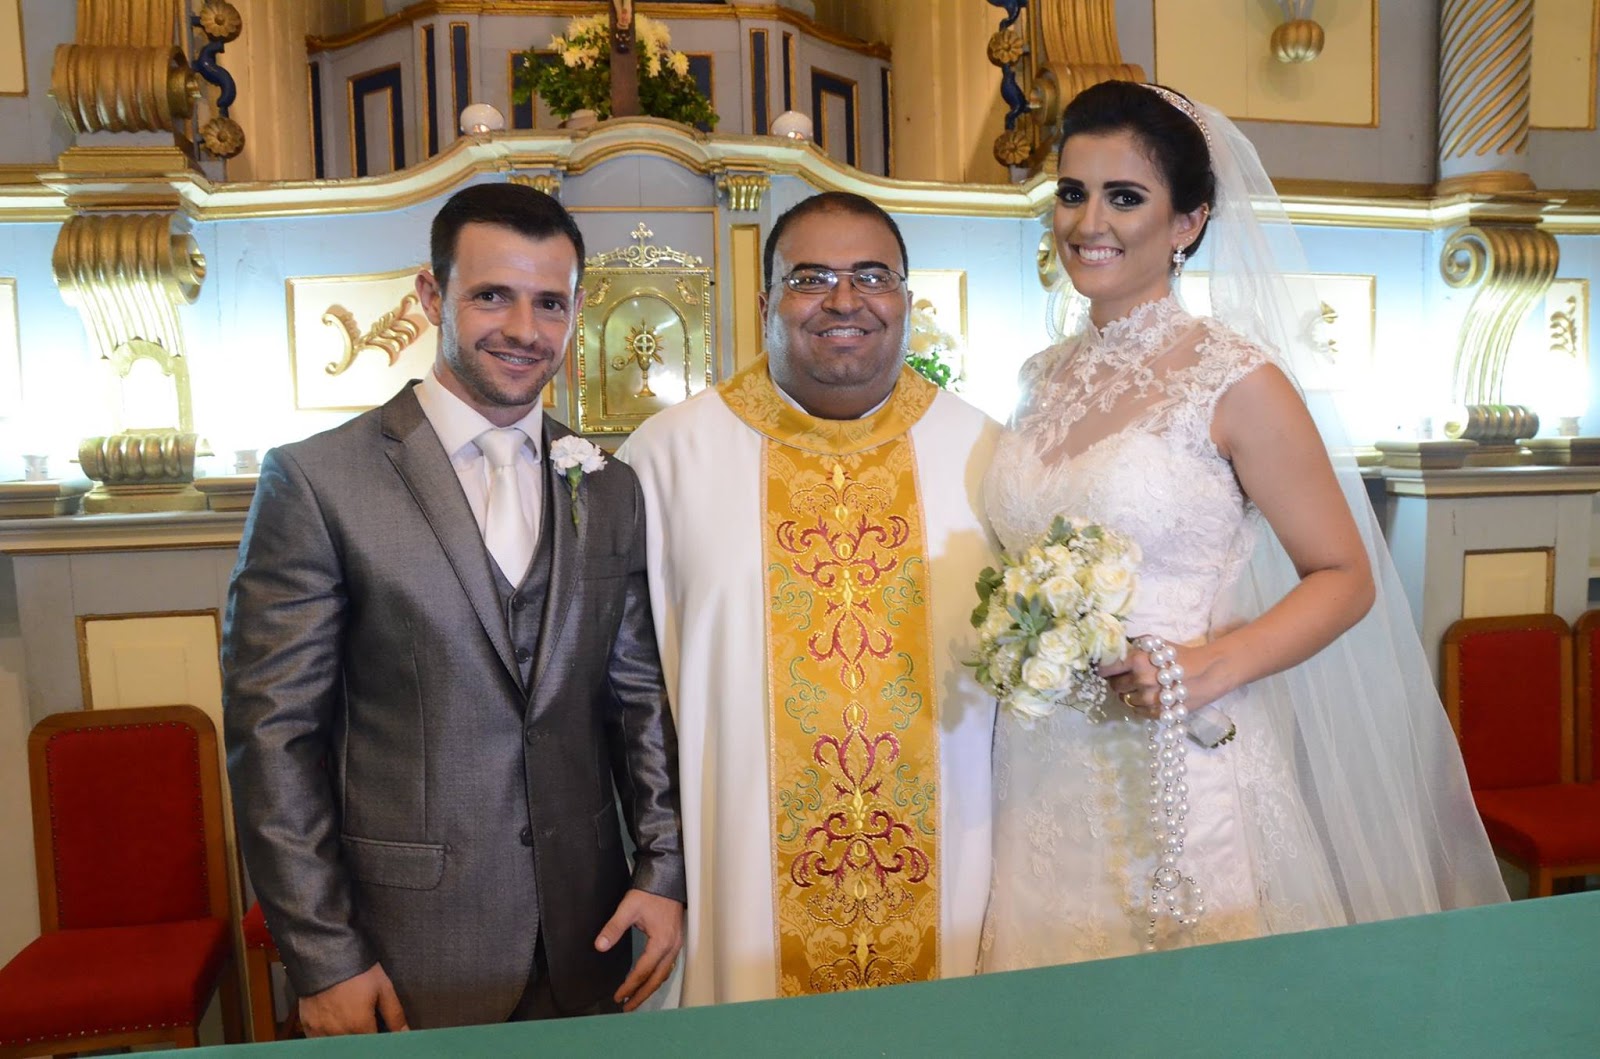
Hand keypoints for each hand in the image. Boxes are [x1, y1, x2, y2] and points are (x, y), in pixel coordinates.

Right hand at [297, 963, 408, 1036]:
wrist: (327, 953)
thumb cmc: (358, 970)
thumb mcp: (383, 987)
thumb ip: (395, 1014)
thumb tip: (406, 1034)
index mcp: (359, 1025)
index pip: (373, 1047)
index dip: (379, 1042)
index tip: (381, 1034)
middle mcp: (339, 1033)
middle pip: (355, 1048)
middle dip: (363, 1040)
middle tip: (367, 1027)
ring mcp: (321, 1031)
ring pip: (338, 1047)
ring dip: (347, 1040)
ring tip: (351, 1024)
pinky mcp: (308, 1026)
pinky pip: (319, 1043)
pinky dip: (328, 1039)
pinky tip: (335, 1028)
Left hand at [594, 888, 683, 1010]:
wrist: (668, 877)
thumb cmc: (650, 892)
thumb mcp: (628, 908)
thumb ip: (613, 928)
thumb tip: (600, 946)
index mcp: (661, 942)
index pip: (643, 971)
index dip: (629, 986)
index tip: (618, 997)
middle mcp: (672, 946)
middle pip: (657, 979)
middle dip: (642, 995)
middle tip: (628, 1007)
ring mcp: (676, 944)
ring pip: (664, 974)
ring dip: (650, 988)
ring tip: (636, 998)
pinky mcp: (676, 940)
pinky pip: (668, 966)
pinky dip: (657, 977)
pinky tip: (649, 979)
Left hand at [1099, 639, 1209, 715]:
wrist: (1209, 673)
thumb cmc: (1182, 655)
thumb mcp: (1157, 642)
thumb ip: (1135, 645)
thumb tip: (1116, 648)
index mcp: (1138, 661)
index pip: (1107, 669)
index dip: (1103, 669)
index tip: (1104, 670)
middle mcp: (1141, 681)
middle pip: (1114, 685)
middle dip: (1118, 681)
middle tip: (1127, 677)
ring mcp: (1149, 700)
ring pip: (1125, 699)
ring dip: (1130, 694)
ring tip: (1142, 687)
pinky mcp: (1158, 713)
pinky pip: (1137, 712)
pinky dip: (1140, 706)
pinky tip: (1150, 697)